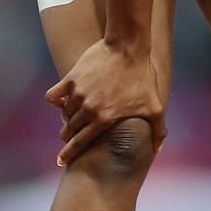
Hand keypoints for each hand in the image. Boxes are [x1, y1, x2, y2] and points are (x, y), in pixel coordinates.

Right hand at [46, 39, 165, 166]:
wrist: (128, 48)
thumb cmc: (142, 78)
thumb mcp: (155, 107)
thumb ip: (157, 131)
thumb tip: (157, 150)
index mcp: (104, 119)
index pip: (80, 143)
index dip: (69, 154)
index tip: (60, 162)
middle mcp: (88, 108)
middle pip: (69, 129)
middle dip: (68, 136)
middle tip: (70, 137)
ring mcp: (78, 93)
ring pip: (64, 114)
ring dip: (67, 118)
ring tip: (73, 117)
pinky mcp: (71, 79)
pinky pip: (53, 96)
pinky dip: (55, 100)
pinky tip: (61, 101)